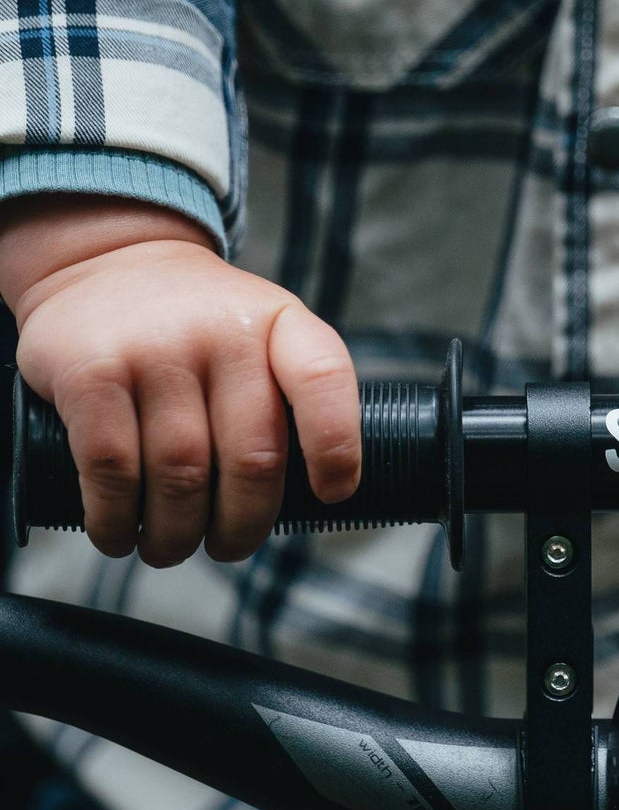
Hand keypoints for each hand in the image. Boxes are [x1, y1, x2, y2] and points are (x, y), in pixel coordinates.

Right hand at [0, 196, 359, 566]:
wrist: (105, 261)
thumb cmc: (200, 325)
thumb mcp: (263, 330)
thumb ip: (290, 396)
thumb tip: (306, 501)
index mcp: (281, 323)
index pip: (324, 380)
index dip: (336, 447)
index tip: (333, 494)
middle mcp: (224, 332)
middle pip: (252, 458)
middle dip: (243, 524)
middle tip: (229, 547)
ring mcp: (155, 349)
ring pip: (181, 475)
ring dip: (177, 534)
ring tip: (171, 548)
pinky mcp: (91, 371)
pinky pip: (112, 468)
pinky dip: (116, 518)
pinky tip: (120, 534)